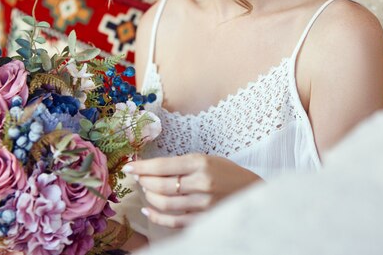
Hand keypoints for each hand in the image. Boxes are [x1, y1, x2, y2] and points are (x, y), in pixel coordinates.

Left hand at [123, 154, 259, 228]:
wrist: (253, 192)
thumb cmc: (227, 173)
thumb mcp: (207, 159)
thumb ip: (182, 164)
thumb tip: (151, 169)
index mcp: (201, 163)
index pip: (164, 165)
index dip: (143, 167)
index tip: (129, 167)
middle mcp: (202, 183)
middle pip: (161, 185)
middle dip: (144, 181)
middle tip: (138, 178)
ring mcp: (203, 204)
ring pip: (165, 203)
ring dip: (150, 197)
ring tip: (146, 190)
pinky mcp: (204, 219)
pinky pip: (174, 221)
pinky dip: (157, 216)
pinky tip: (148, 210)